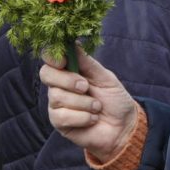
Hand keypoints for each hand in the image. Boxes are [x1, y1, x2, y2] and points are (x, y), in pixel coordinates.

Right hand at [40, 46, 139, 161]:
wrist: (123, 126)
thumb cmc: (115, 100)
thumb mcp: (105, 77)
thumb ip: (87, 62)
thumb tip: (73, 42)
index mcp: (70, 71)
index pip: (50, 58)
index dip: (53, 56)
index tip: (64, 60)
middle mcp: (60, 86)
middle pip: (46, 74)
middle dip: (68, 80)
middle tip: (86, 87)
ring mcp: (57, 104)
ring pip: (57, 97)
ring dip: (83, 103)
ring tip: (97, 107)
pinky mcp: (59, 122)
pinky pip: (62, 116)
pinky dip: (83, 117)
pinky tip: (93, 119)